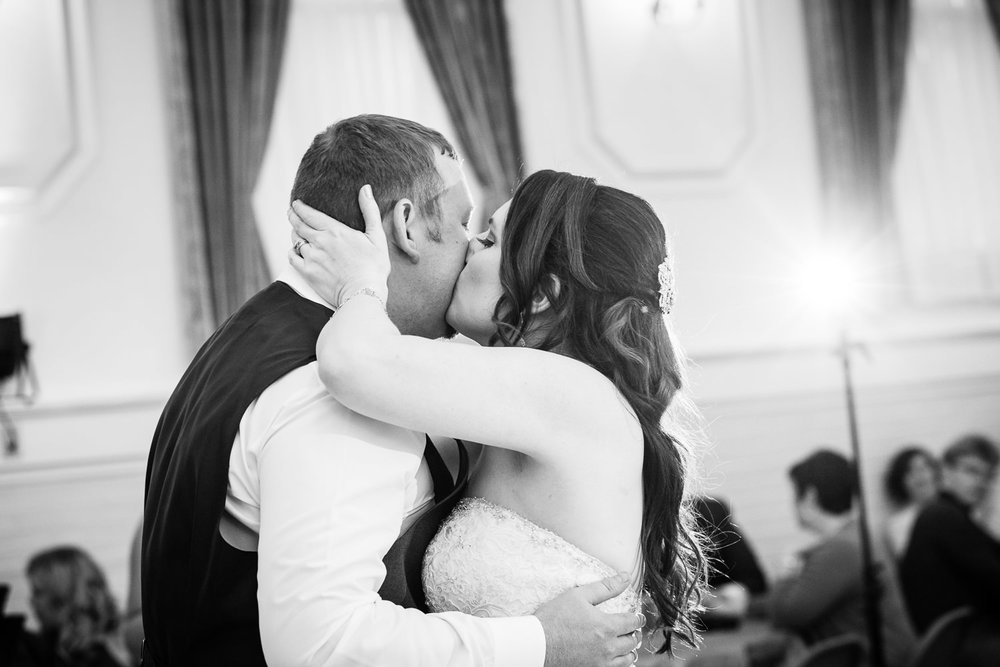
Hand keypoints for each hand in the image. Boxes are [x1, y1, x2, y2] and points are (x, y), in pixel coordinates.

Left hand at [288, 185, 389, 307]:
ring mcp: (311, 257)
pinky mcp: (307, 273)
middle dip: (293, 216)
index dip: (300, 207)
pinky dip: (292, 252)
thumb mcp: (376, 236)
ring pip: (295, 240)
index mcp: (334, 230)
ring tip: (295, 231)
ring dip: (294, 234)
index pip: (310, 214)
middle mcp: (319, 241)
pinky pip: (292, 258)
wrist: (363, 293)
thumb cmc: (373, 266)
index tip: (296, 203)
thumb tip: (365, 188)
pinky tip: (295, 250)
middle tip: (291, 212)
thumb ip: (370, 211)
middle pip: (299, 225)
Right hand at [535, 573, 643, 666]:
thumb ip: (605, 587)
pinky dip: (619, 664)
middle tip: (630, 629)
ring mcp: (600, 663)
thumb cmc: (554, 618)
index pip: (633, 622)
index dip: (637, 618)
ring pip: (627, 659)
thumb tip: (624, 578)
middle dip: (633, 633)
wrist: (537, 644)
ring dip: (628, 651)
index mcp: (606, 627)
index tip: (637, 617)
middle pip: (632, 642)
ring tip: (624, 644)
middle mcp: (608, 648)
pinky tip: (613, 658)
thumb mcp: (579, 596)